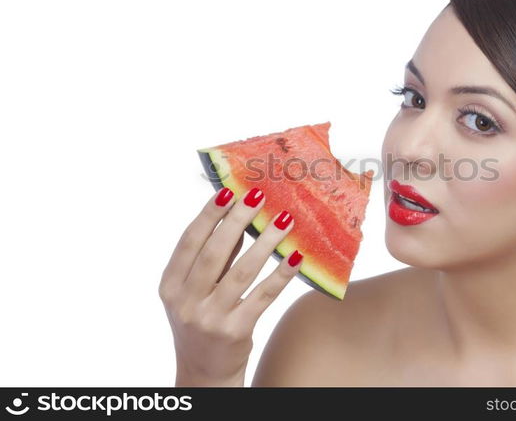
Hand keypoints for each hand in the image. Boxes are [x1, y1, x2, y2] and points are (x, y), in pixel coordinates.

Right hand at [158, 186, 302, 385]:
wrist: (203, 372)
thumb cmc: (201, 321)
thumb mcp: (193, 292)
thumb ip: (212, 259)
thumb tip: (239, 218)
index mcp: (170, 286)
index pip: (189, 242)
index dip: (208, 215)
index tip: (227, 191)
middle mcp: (186, 302)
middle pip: (213, 253)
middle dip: (237, 220)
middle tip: (258, 197)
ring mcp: (210, 318)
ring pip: (242, 272)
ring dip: (265, 242)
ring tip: (284, 220)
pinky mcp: (235, 331)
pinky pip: (262, 296)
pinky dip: (280, 274)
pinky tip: (294, 256)